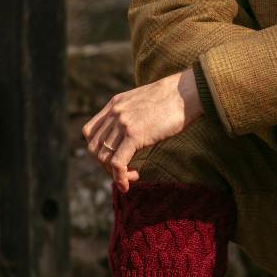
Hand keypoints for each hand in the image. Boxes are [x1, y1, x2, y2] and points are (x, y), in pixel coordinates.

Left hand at [83, 69, 202, 191]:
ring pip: (104, 157)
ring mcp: (123, 123)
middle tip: (124, 171)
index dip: (98, 150)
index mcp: (114, 104)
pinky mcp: (134, 134)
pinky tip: (127, 184)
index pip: (90, 132)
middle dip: (105, 165)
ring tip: (132, 176)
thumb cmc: (173, 99)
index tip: (114, 158)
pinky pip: (118, 162)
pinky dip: (119, 177)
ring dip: (115, 173)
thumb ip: (133, 116)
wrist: (186, 91)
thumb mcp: (143, 103)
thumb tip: (134, 135)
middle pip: (94, 148)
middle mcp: (114, 113)